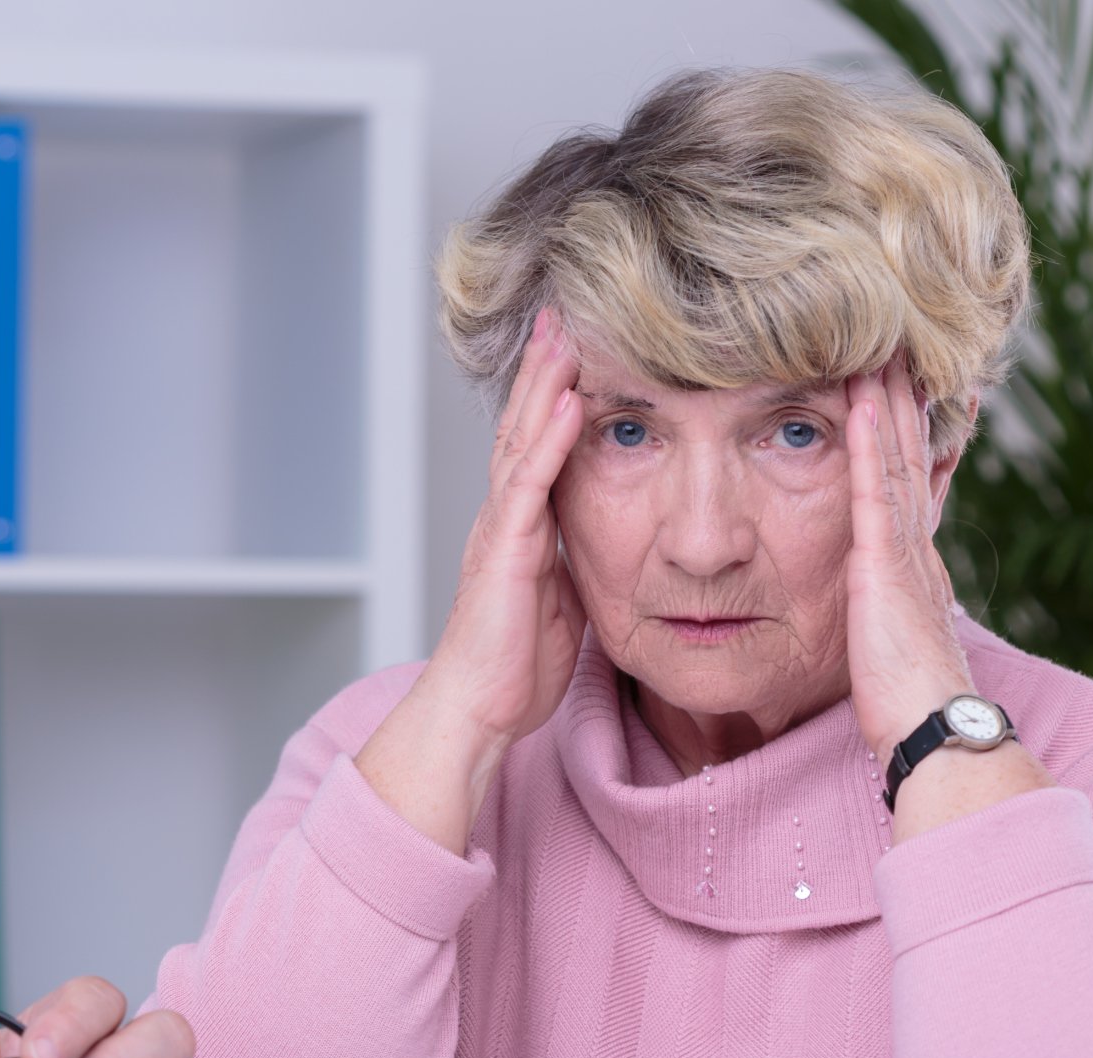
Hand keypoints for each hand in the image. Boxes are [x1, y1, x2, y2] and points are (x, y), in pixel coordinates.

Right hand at [356, 307, 587, 851]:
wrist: (477, 712)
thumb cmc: (516, 670)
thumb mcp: (563, 603)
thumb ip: (577, 563)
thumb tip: (615, 546)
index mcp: (520, 528)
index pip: (537, 446)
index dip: (553, 394)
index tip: (577, 347)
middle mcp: (504, 519)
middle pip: (524, 427)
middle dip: (544, 369)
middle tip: (564, 311)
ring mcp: (500, 532)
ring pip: (522, 442)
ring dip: (543, 385)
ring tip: (563, 333)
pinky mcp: (505, 553)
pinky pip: (530, 486)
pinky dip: (550, 441)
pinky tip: (567, 402)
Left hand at [841, 355, 973, 763]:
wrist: (929, 726)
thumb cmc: (898, 700)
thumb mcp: (880, 640)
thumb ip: (870, 610)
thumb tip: (860, 601)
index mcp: (907, 564)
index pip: (904, 484)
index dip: (902, 435)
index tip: (896, 389)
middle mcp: (911, 546)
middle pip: (907, 457)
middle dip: (901, 401)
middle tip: (896, 345)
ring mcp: (902, 551)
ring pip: (896, 459)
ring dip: (887, 402)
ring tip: (879, 350)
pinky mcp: (883, 564)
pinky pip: (874, 490)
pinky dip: (871, 442)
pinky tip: (864, 402)